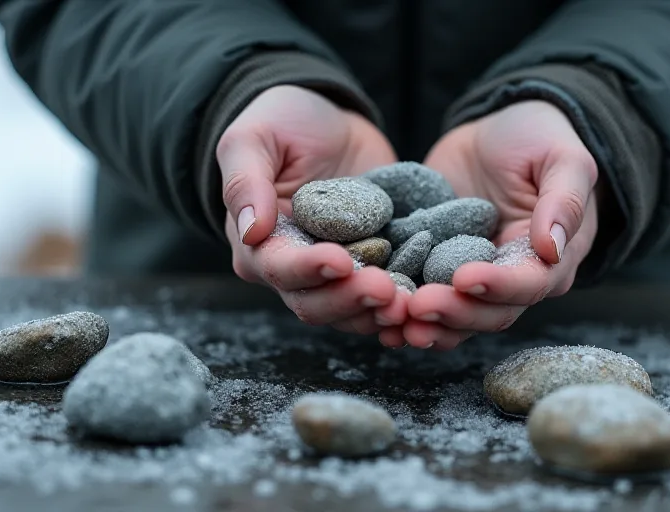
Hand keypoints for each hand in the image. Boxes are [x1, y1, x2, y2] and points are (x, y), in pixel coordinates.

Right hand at [218, 85, 407, 335]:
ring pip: (351, 312)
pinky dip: (402, 305)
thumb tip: (250, 230)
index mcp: (258, 245)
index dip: (309, 270)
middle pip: (315, 303)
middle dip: (350, 299)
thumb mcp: (252, 138)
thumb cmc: (281, 123)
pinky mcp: (372, 267)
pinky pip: (385, 298)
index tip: (341, 261)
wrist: (331, 121)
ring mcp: (336, 274)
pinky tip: (423, 302)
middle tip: (385, 289)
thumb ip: (245, 181)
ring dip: (378, 313)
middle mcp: (294, 270)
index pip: (278, 269)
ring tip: (408, 303)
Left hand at [394, 100, 599, 349]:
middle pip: (488, 313)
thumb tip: (552, 248)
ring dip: (425, 324)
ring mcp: (473, 278)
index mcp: (551, 261)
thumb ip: (564, 201)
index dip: (497, 287)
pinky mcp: (437, 268)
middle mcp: (512, 280)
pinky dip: (402, 313)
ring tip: (393, 319)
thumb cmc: (541, 140)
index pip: (527, 286)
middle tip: (418, 304)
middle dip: (453, 312)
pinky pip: (422, 298)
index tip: (464, 279)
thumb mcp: (564, 158)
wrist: (499, 131)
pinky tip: (377, 318)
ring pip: (453, 318)